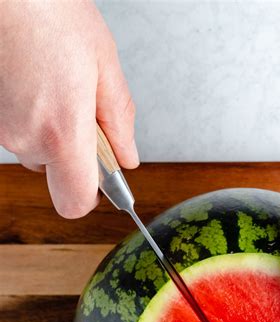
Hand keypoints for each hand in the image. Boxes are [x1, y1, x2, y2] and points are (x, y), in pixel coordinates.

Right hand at [0, 0, 137, 217]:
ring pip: (38, 150)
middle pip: (57, 174)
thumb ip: (119, 120)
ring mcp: (2, 128)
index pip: (74, 203)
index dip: (91, 195)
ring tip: (58, 83)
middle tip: (84, 108)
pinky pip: (22, 130)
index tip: (103, 175)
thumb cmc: (48, 11)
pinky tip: (40, 80)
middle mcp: (26, 138)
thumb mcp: (103, 64)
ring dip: (54, 129)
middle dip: (76, 151)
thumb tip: (126, 157)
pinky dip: (35, 115)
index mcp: (61, 132)